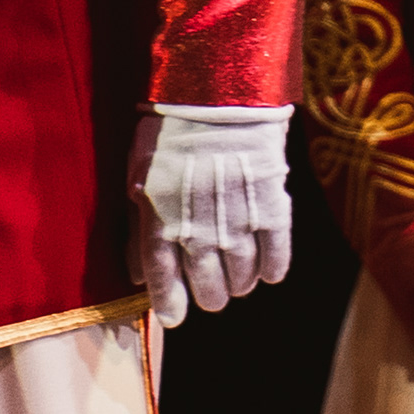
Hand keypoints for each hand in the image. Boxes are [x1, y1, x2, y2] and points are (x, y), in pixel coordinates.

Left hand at [130, 105, 294, 325]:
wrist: (219, 97)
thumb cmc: (169, 133)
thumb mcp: (137, 178)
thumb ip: (138, 229)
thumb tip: (136, 274)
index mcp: (160, 221)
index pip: (164, 279)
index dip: (171, 303)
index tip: (176, 317)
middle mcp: (198, 229)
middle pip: (207, 283)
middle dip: (209, 296)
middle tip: (212, 298)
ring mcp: (236, 220)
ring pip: (241, 273)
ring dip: (239, 284)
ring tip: (238, 285)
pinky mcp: (270, 206)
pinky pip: (276, 250)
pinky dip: (273, 267)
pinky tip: (269, 275)